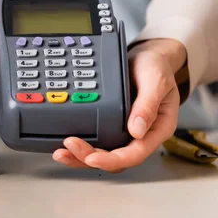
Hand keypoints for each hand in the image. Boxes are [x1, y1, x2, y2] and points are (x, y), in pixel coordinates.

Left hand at [52, 39, 185, 172]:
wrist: (149, 57)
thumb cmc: (156, 68)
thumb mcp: (155, 81)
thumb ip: (147, 105)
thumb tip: (136, 130)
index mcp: (156, 129)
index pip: (135, 154)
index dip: (112, 160)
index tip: (91, 158)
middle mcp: (141, 135)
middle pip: (115, 159)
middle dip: (89, 158)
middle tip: (68, 147)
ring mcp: (125, 131)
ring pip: (104, 154)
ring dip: (81, 156)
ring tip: (61, 152)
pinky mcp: (112, 124)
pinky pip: (98, 140)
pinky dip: (82, 144)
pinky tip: (67, 144)